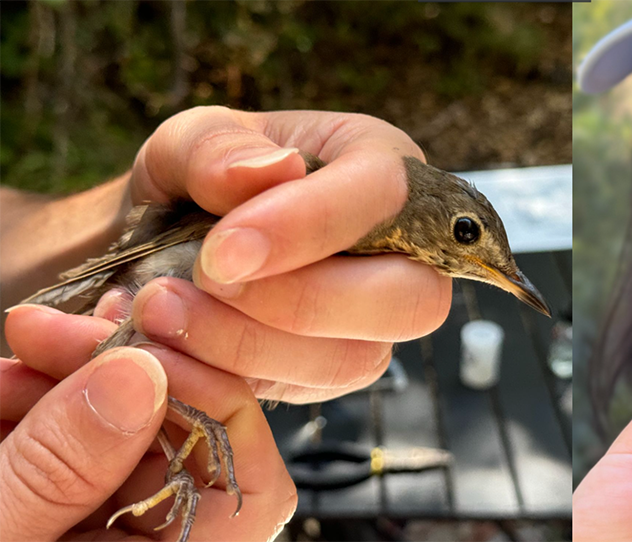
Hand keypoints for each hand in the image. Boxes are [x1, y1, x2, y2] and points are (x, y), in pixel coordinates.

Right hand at [1, 305, 296, 540]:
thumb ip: (55, 472)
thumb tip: (135, 378)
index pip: (249, 493)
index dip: (219, 412)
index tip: (151, 355)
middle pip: (177, 444)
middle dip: (118, 375)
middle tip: (48, 333)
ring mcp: (94, 535)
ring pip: (119, 433)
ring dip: (63, 382)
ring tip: (7, 362)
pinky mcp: (53, 514)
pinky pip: (67, 447)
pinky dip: (31, 407)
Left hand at [122, 106, 451, 402]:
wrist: (164, 245)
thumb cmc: (197, 181)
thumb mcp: (186, 139)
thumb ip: (218, 144)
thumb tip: (273, 168)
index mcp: (382, 167)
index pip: (386, 193)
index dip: (312, 224)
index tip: (224, 253)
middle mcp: (402, 253)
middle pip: (409, 299)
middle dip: (301, 302)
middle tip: (205, 284)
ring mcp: (375, 324)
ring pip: (353, 358)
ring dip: (251, 345)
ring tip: (163, 311)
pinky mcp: (335, 375)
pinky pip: (304, 392)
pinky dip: (230, 377)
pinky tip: (175, 347)